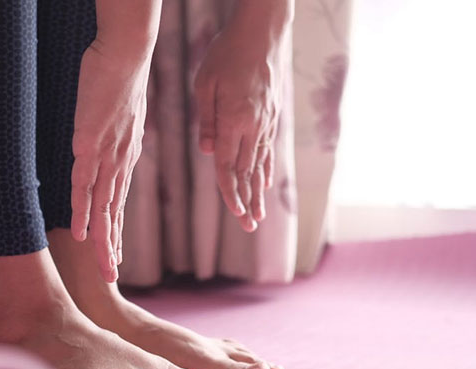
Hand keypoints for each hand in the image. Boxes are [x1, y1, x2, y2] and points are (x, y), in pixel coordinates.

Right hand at [70, 39, 150, 281]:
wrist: (124, 58)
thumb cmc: (117, 80)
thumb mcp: (116, 115)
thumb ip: (109, 135)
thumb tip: (98, 142)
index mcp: (124, 157)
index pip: (117, 201)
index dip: (114, 229)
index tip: (114, 253)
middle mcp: (118, 163)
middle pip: (112, 212)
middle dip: (112, 246)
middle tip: (112, 275)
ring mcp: (105, 156)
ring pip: (102, 207)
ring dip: (101, 239)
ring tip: (103, 267)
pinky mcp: (90, 146)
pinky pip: (84, 185)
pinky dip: (81, 211)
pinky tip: (80, 232)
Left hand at [194, 10, 288, 231]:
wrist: (260, 35)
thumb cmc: (225, 56)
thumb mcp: (205, 85)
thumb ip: (207, 121)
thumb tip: (210, 153)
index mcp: (235, 121)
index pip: (230, 167)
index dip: (232, 193)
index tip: (235, 214)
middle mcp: (253, 127)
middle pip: (247, 172)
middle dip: (247, 201)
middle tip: (249, 227)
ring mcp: (265, 123)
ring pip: (259, 164)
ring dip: (258, 192)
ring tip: (259, 216)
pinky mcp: (270, 117)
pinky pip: (267, 149)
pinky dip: (266, 169)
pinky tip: (265, 184)